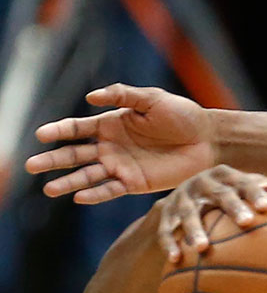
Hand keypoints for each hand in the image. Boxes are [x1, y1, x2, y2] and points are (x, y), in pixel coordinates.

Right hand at [27, 84, 216, 203]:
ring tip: (48, 188)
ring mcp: (121, 166)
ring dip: (68, 182)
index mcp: (112, 124)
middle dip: (53, 160)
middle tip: (30, 165)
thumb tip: (90, 97)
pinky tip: (79, 197)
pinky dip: (95, 194)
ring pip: (87, 176)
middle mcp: (111, 147)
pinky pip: (110, 190)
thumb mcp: (153, 99)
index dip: (60, 130)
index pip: (78, 128)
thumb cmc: (183, 116)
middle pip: (75, 154)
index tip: (42, 134)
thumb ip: (124, 96)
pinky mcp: (134, 183)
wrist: (208, 139)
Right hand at [157, 165, 266, 262]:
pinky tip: (175, 260)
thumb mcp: (255, 190)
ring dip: (194, 230)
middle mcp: (205, 183)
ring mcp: (183, 198)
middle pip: (220, 195)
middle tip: (246, 223)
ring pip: (189, 213)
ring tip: (203, 248)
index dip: (256, 193)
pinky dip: (170, 244)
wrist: (189, 194)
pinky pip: (166, 230)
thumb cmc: (234, 195)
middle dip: (232, 207)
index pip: (246, 182)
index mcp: (230, 176)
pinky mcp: (165, 215)